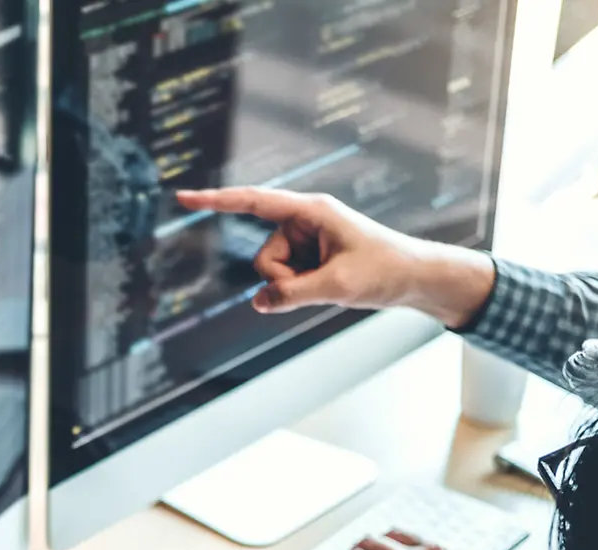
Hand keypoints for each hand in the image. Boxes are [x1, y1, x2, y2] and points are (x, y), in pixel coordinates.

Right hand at [173, 188, 495, 327]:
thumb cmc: (385, 270)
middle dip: (283, 279)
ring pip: (273, 273)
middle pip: (264, 257)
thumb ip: (292, 295)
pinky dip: (301, 290)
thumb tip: (259, 303)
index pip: (253, 202)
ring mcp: (306, 241)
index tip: (182, 197)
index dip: (215, 201)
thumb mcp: (337, 286)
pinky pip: (285, 281)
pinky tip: (329, 286)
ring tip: (332, 284)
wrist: (416, 278)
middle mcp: (304, 221)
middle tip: (323, 283)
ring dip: (296, 287)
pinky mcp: (309, 258)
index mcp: (311, 211)